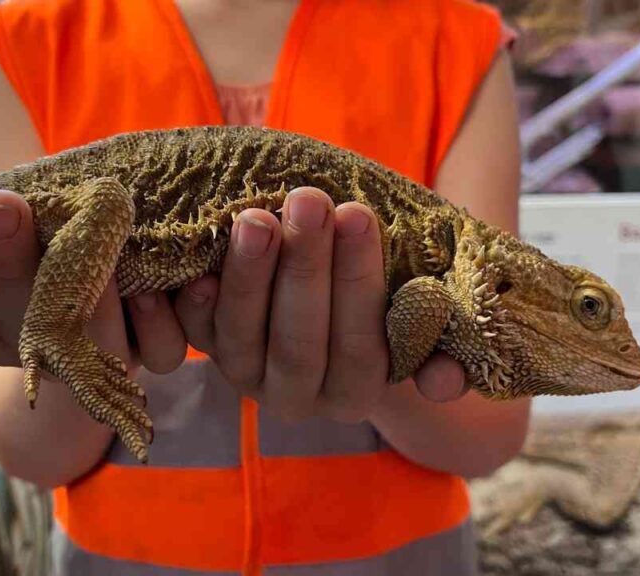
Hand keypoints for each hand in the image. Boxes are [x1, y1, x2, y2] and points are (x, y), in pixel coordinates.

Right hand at [0, 189, 188, 375]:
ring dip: (94, 289)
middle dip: (6, 259)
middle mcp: (36, 348)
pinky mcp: (150, 352)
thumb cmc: (42, 253)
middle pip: (15, 317)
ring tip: (94, 227)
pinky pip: (159, 350)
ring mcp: (94, 354)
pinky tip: (168, 286)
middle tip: (1, 203)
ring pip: (90, 339)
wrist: (119, 295)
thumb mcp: (3, 246)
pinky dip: (160, 318)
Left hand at [173, 187, 467, 423]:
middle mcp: (299, 397)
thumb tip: (447, 382)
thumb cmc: (383, 297)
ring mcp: (247, 376)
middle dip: (304, 268)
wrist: (330, 298)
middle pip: (298, 342)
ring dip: (249, 276)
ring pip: (242, 338)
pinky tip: (197, 269)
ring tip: (256, 218)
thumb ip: (436, 340)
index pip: (360, 346)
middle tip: (309, 200)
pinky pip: (192, 336)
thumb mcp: (417, 315)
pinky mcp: (207, 351)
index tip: (358, 213)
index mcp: (356, 393)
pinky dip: (193, 305)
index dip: (358, 281)